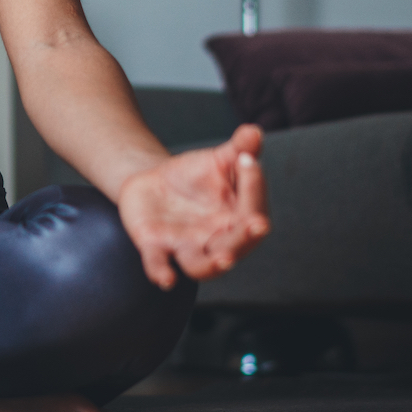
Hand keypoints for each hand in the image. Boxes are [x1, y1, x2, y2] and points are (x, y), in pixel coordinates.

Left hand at [116, 124, 269, 289]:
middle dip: (246, 238)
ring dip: (212, 265)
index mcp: (237, 218)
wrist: (154, 182)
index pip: (253, 207)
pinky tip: (166, 278)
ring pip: (202, 266)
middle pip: (236, 245)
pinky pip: (159, 264)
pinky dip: (162, 272)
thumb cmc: (195, 176)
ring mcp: (186, 247)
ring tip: (224, 259)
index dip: (254, 186)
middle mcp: (216, 240)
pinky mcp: (156, 247)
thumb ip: (238, 149)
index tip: (248, 160)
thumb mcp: (218, 159)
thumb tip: (254, 132)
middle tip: (257, 225)